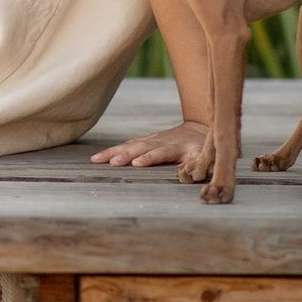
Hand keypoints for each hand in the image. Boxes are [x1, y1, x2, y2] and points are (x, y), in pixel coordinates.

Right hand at [90, 119, 205, 167]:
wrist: (198, 128)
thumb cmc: (202, 147)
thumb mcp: (206, 155)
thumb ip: (198, 163)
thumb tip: (191, 173)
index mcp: (175, 147)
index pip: (160, 152)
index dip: (148, 158)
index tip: (136, 163)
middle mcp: (160, 141)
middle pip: (139, 148)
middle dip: (125, 155)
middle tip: (111, 162)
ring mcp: (150, 139)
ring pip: (129, 145)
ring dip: (112, 152)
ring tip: (95, 160)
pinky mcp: (143, 140)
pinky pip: (126, 145)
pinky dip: (112, 150)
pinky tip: (98, 157)